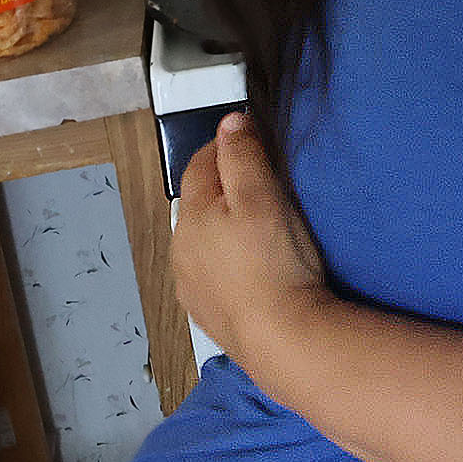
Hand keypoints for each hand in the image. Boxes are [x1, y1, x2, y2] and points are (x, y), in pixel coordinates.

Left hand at [173, 113, 330, 361]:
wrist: (282, 339)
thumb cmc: (275, 262)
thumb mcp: (263, 197)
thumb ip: (242, 155)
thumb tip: (230, 121)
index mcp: (191, 214)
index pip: (201, 164)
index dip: (226, 147)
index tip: (253, 143)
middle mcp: (180, 248)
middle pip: (198, 204)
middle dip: (223, 191)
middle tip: (263, 189)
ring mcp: (189, 285)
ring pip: (202, 242)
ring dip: (222, 231)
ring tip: (258, 234)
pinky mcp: (205, 313)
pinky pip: (211, 276)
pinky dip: (226, 266)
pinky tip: (249, 273)